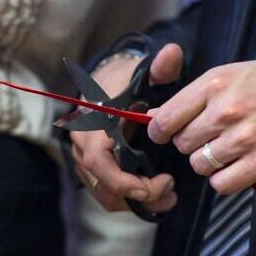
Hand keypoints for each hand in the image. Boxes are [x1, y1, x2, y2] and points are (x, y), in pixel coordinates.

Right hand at [71, 44, 183, 212]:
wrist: (104, 82)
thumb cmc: (127, 80)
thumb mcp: (146, 73)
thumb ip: (161, 68)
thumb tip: (173, 53)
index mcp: (95, 123)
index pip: (98, 162)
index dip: (123, 181)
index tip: (156, 186)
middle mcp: (83, 143)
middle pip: (103, 186)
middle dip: (138, 196)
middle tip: (170, 191)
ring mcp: (82, 157)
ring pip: (104, 194)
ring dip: (136, 201)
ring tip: (167, 196)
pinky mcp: (89, 167)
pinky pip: (105, 191)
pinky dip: (129, 198)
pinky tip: (155, 193)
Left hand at [148, 55, 255, 194]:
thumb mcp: (227, 75)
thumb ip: (189, 98)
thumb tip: (153, 118)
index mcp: (214, 85)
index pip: (165, 119)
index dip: (159, 130)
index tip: (163, 132)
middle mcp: (227, 111)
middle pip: (182, 144)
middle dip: (190, 141)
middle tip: (208, 134)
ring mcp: (245, 138)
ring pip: (199, 165)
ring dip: (207, 160)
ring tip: (225, 147)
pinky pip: (221, 184)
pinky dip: (224, 178)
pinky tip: (235, 164)